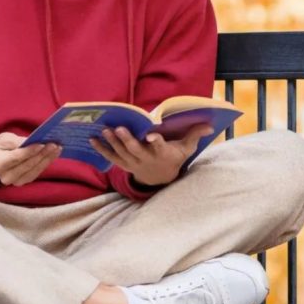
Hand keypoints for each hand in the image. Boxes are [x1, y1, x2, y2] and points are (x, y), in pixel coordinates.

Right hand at [0, 132, 60, 185]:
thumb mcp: (4, 139)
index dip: (29, 151)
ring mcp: (15, 182)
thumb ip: (16, 141)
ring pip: (34, 170)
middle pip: (27, 165)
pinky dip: (46, 163)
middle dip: (41, 154)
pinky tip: (54, 154)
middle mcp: (5, 177)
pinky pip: (37, 173)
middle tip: (53, 144)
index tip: (41, 144)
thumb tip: (31, 141)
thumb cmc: (0, 145)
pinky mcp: (24, 182)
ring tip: (57, 148)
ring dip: (47, 159)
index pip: (16, 158)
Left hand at [90, 123, 213, 187]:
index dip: (155, 141)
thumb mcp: (186, 149)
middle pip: (135, 150)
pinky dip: (101, 149)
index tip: (151, 135)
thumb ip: (195, 135)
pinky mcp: (124, 164)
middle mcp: (146, 159)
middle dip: (127, 140)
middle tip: (119, 128)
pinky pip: (111, 157)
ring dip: (112, 142)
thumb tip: (210, 125)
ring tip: (104, 130)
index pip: (159, 147)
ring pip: (121, 153)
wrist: (161, 178)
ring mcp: (133, 163)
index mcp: (162, 153)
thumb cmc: (174, 158)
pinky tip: (92, 139)